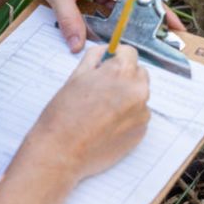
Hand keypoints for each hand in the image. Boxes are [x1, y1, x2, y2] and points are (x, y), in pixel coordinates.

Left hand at [0, 0, 183, 50]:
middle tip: (154, 45)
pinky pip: (111, 2)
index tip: (175, 31)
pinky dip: (110, 15)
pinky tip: (106, 29)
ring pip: (123, 5)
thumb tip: (77, 47)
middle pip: (137, 3)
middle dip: (144, 24)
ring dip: (124, 22)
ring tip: (130, 42)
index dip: (160, 15)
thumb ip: (70, 22)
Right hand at [27, 46, 149, 179]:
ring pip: (138, 96)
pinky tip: (106, 125)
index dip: (117, 57)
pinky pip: (138, 117)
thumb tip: (105, 51)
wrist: (62, 152)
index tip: (109, 64)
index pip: (130, 53)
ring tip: (101, 111)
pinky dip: (127, 117)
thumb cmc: (64, 115)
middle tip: (103, 89)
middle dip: (124, 77)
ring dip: (126, 98)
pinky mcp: (141, 132)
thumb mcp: (75, 77)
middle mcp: (137, 90)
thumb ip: (94, 58)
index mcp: (121, 72)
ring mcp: (142, 113)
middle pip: (139, 73)